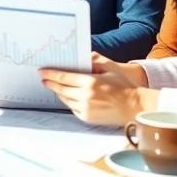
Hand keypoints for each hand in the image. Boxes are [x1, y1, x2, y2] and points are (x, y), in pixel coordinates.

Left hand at [38, 52, 156, 124]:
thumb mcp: (109, 69)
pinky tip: (68, 97)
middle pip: (61, 89)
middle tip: (44, 79)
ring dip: (58, 93)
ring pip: (65, 99)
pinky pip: (72, 108)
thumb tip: (81, 59)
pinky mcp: (87, 118)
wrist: (135, 107)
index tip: (41, 71)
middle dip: (50, 83)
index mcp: (90, 82)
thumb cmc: (124, 86)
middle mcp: (85, 96)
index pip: (63, 77)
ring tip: (55, 87)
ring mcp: (85, 108)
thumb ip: (94, 63)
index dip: (51, 74)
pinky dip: (69, 102)